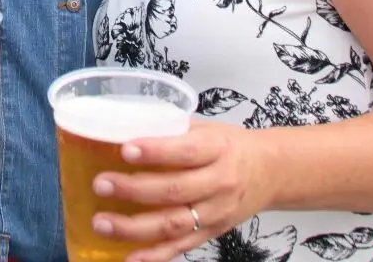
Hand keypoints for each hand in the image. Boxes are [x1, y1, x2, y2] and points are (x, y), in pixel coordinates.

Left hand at [89, 119, 272, 261]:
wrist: (271, 173)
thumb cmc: (230, 146)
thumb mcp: (206, 128)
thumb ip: (170, 128)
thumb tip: (123, 124)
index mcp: (217, 149)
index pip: (186, 151)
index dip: (155, 151)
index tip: (125, 149)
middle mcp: (218, 183)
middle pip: (175, 190)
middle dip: (134, 190)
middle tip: (101, 184)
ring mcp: (215, 213)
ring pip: (174, 223)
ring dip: (134, 227)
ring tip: (102, 222)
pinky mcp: (211, 234)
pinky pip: (180, 247)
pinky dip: (154, 255)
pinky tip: (128, 257)